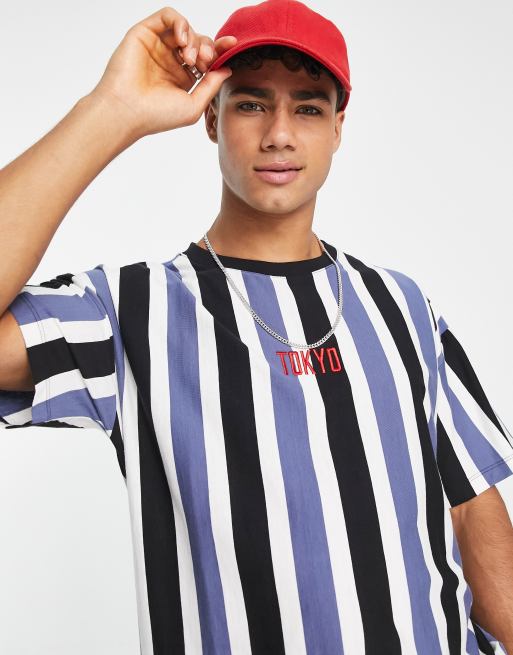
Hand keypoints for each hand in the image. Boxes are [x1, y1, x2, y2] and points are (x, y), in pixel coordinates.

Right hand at [88, 6, 236, 138]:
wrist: (127, 111)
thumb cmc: (157, 115)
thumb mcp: (194, 105)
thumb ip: (212, 86)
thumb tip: (227, 68)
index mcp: (183, 78)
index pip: (206, 58)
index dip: (220, 50)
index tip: (232, 46)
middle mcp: (171, 61)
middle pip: (199, 41)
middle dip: (207, 48)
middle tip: (203, 62)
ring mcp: (158, 46)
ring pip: (185, 28)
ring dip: (193, 39)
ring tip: (189, 57)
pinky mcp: (144, 33)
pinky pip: (167, 16)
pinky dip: (180, 23)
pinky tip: (182, 40)